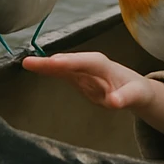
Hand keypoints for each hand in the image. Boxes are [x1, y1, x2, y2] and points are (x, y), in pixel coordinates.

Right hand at [22, 51, 152, 108]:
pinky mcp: (77, 76)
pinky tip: (34, 67)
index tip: (55, 62)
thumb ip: (125, 98)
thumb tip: (114, 102)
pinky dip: (48, 69)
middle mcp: (91, 64)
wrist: (135, 88)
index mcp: (105, 66)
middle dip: (52, 62)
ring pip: (63, 65)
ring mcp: (83, 69)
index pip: (87, 62)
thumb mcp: (136, 96)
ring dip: (46, 65)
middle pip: (70, 61)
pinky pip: (60, 72)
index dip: (70, 62)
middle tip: (32, 62)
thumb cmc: (136, 90)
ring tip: (27, 63)